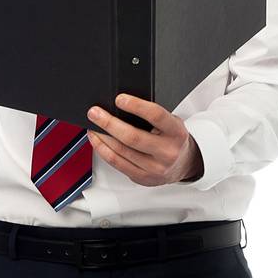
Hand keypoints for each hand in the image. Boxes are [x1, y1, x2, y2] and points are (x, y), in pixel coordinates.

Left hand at [86, 95, 203, 185]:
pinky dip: (103, 151)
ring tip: (93, 126)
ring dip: (102, 137)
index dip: (136, 106)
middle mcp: (166, 152)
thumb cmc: (172, 139)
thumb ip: (151, 117)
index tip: (119, 99)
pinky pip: (117, 163)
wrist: (184, 164)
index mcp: (176, 133)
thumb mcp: (171, 123)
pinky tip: (98, 141)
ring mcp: (154, 168)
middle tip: (95, 113)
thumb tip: (119, 108)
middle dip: (109, 123)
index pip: (156, 115)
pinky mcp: (142, 178)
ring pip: (120, 151)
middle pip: (132, 137)